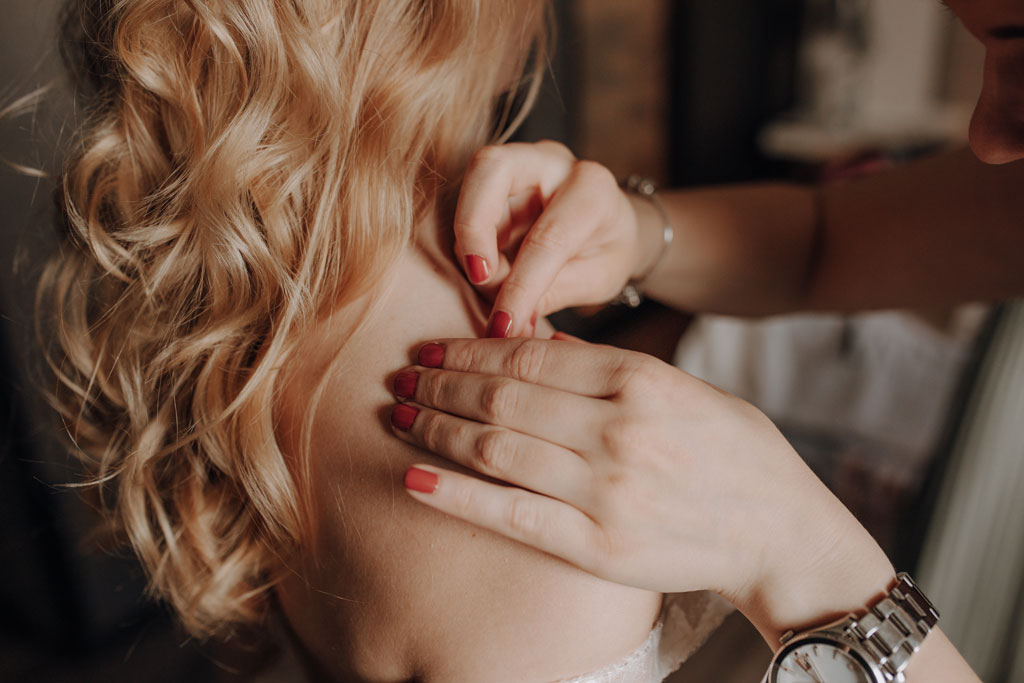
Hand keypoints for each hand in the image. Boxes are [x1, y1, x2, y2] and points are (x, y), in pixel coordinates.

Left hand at [388, 336, 894, 642]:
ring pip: (495, 450)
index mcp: (640, 381)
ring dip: (436, 430)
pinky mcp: (598, 546)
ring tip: (399, 417)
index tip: (433, 348)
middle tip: (402, 377)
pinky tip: (414, 480)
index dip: (470, 349)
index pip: (529, 354)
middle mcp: (617, 430)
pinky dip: (456, 496)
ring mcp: (606, 491)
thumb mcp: (685, 388)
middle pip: (502, 397)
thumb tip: (541, 345)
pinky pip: (511, 516)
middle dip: (442, 384)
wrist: (780, 532)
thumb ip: (610, 368)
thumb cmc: (734, 451)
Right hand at [454, 142, 660, 335]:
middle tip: (479, 278)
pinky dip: (471, 244)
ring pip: (472, 185)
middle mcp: (553, 162)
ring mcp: (520, 164)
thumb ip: (552, 294)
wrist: (611, 225)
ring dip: (472, 243)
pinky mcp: (496, 179)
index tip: (504, 325)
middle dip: (473, 227)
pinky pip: (468, 204)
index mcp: (593, 189)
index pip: (547, 236)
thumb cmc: (608, 251)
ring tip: (495, 284)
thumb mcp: (597, 279)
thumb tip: (507, 323)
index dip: (520, 285)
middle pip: (492, 169)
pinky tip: (491, 272)